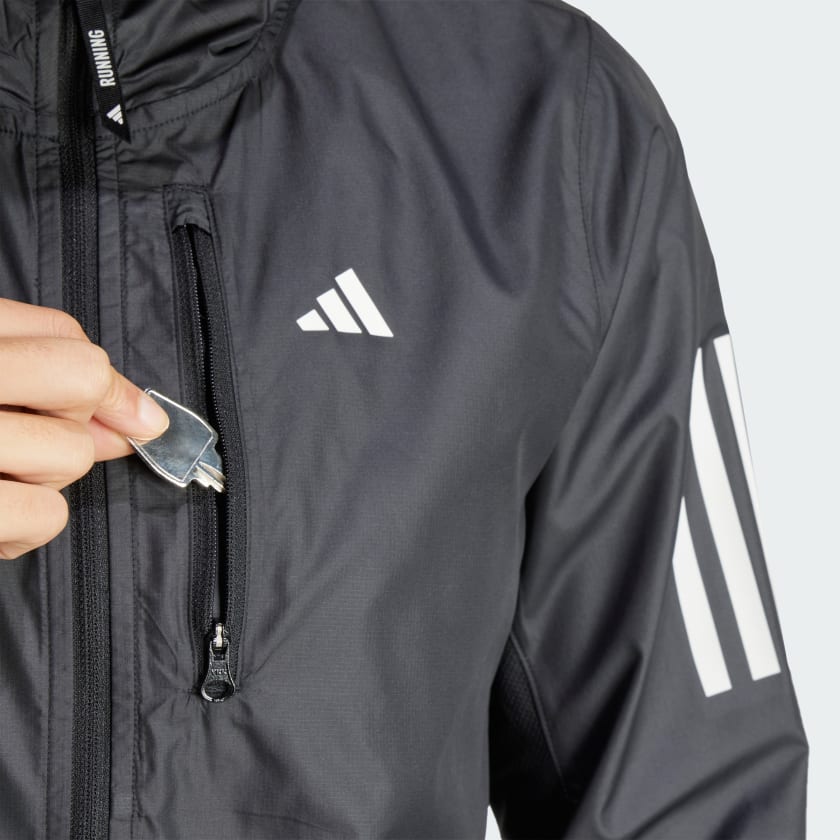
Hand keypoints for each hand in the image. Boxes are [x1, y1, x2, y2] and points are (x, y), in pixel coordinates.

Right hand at [0, 297, 169, 559]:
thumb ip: (44, 370)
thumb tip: (138, 424)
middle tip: (18, 440)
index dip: (107, 382)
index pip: (65, 337)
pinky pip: (46, 517)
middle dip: (72, 422)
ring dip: (41, 476)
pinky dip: (24, 526)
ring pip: (70, 455)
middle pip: (81, 384)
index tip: (131, 418)